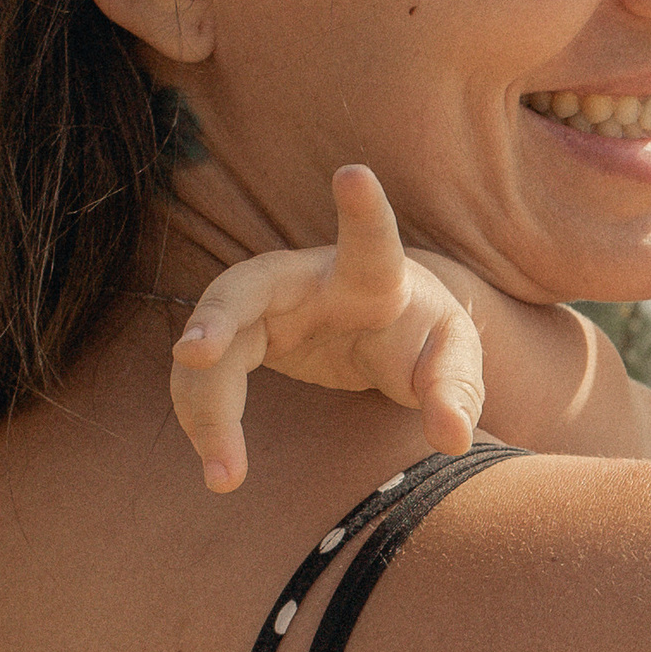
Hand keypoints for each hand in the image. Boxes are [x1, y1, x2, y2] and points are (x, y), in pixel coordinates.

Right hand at [170, 165, 486, 492]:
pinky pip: (203, 377)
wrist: (381, 329)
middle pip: (247, 288)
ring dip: (207, 409)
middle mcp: (304, 281)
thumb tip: (452, 439)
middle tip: (194, 356)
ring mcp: (264, 306)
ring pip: (212, 346)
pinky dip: (204, 421)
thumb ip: (456, 393)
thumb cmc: (420, 334)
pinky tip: (218, 469)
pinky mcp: (240, 337)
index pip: (371, 238)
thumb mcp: (452, 361)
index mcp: (372, 274)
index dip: (363, 209)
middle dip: (218, 317)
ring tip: (224, 477)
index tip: (355, 174)